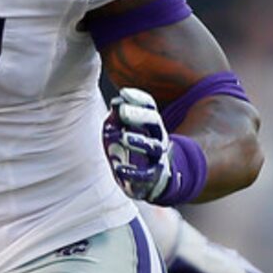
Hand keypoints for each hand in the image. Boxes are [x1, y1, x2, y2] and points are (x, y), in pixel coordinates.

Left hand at [103, 87, 172, 201]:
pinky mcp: (151, 177)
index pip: (148, 106)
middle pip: (154, 121)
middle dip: (138, 115)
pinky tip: (120, 169)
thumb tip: (116, 103)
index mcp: (150, 123)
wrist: (149, 179)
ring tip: (123, 138)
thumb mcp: (121, 129)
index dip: (138, 98)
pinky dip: (133, 172)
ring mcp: (156, 157)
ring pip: (153, 147)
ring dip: (138, 141)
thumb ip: (117, 117)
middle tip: (121, 110)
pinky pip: (146, 175)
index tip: (123, 93)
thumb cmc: (131, 148)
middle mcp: (157, 137)